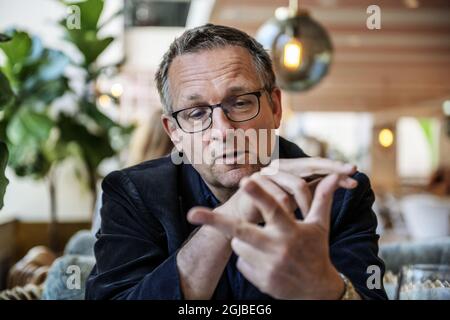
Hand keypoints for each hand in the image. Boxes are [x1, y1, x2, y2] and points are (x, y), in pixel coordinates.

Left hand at [188, 173, 354, 298]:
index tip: (246, 180)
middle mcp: (278, 248)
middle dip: (216, 221)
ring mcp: (267, 266)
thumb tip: (336, 176)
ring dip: (245, 240)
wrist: (317, 291)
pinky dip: (248, 257)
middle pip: (241, 231)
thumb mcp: (320, 225)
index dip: (260, 195)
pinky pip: (241, 261)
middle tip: (192, 213)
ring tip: (265, 244)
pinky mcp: (260, 280)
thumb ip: (322, 199)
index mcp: (291, 230)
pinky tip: (266, 262)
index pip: (274, 209)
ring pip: (238, 244)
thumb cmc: (316, 251)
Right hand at [215, 157, 356, 223]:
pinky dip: (290, 210)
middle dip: (332, 170)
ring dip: (308, 202)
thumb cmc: (271, 208)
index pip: (317, 165)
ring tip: (313, 217)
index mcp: (291, 168)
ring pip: (297, 184)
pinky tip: (297, 220)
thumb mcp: (296, 198)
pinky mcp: (256, 185)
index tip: (355, 172)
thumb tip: (340, 181)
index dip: (335, 167)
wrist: (240, 219)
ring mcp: (268, 173)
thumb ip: (315, 188)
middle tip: (352, 175)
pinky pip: (280, 197)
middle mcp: (280, 166)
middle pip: (310, 165)